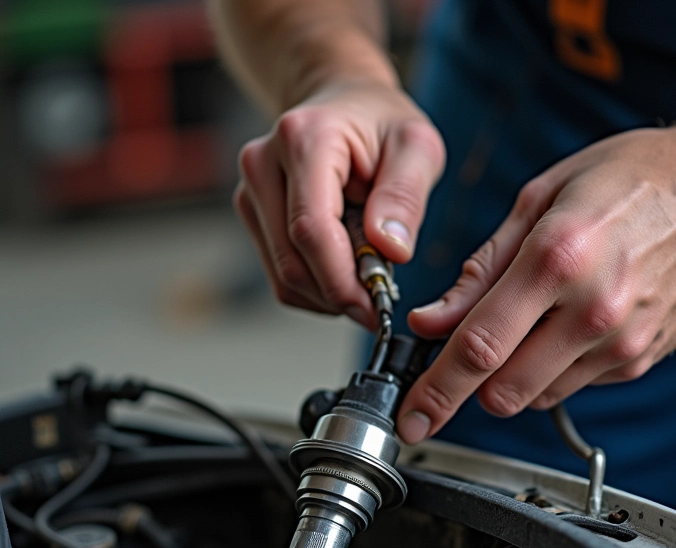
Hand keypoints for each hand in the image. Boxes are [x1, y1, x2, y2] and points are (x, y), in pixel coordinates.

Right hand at [235, 81, 444, 328]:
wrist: (344, 105)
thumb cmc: (382, 125)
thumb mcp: (417, 148)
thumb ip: (406, 197)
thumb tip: (390, 251)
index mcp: (303, 139)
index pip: (311, 229)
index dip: (342, 280)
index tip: (378, 308)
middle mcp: (263, 164)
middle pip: (292, 260)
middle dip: (339, 294)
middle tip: (380, 303)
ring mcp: (251, 192)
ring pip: (283, 276)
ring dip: (328, 296)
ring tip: (365, 278)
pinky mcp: (253, 216)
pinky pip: (280, 275)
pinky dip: (315, 289)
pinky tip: (343, 271)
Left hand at [396, 121, 675, 443]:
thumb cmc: (634, 180)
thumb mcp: (541, 198)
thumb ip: (480, 269)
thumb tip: (433, 320)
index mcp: (558, 257)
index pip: (479, 347)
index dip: (435, 390)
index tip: (412, 415)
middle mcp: (593, 309)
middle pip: (503, 390)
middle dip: (465, 391)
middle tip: (451, 371)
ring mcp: (621, 342)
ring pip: (533, 396)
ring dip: (507, 378)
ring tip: (520, 327)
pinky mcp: (638, 360)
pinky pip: (570, 386)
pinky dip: (547, 370)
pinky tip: (560, 328)